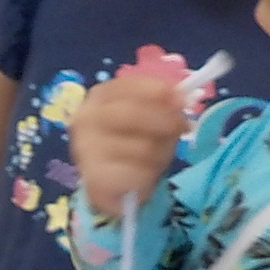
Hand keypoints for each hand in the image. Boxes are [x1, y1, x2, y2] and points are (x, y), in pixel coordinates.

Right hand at [69, 76, 188, 216]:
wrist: (109, 183)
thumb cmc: (132, 144)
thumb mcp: (149, 120)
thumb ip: (162, 106)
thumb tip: (181, 97)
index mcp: (99, 97)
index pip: (129, 86)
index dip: (158, 90)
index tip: (182, 99)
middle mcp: (87, 118)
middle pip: (133, 113)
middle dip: (165, 120)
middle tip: (183, 128)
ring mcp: (88, 147)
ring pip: (142, 147)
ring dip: (160, 154)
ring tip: (156, 159)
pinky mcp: (95, 176)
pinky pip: (138, 173)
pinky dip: (148, 175)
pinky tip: (142, 176)